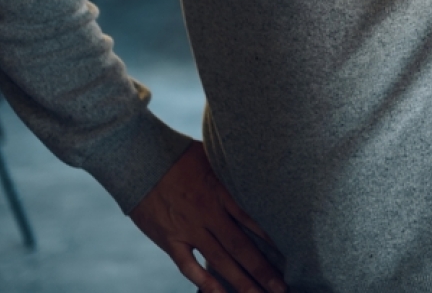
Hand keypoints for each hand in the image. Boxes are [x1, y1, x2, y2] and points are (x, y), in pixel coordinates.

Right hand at [130, 141, 286, 292]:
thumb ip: (234, 169)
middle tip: (283, 288)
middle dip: (264, 270)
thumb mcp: (213, 153)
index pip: (254, 220)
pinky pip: (188, 265)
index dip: (274, 240)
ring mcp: (189, 228)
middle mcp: (208, 213)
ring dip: (241, 281)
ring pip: (220, 260)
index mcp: (222, 191)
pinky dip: (204, 281)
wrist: (138, 158)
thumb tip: (261, 165)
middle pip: (242, 247)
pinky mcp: (169, 239)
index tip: (293, 253)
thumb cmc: (178, 152)